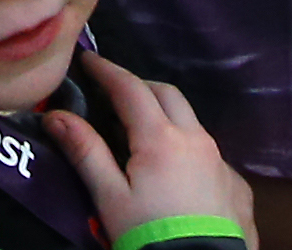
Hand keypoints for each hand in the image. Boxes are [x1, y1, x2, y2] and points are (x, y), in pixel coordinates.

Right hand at [47, 68, 255, 249]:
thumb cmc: (150, 234)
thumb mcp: (110, 198)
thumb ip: (86, 152)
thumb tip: (56, 115)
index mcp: (161, 137)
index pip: (130, 88)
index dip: (107, 70)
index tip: (88, 59)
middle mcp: (196, 138)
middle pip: (167, 94)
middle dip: (139, 87)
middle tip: (114, 94)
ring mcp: (220, 160)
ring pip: (191, 121)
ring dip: (166, 115)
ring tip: (143, 131)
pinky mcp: (235, 183)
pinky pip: (209, 151)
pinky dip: (187, 146)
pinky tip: (177, 169)